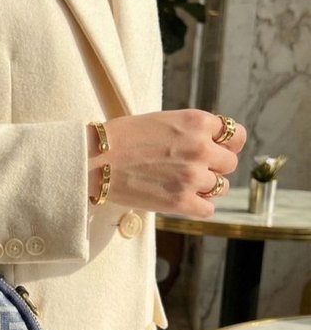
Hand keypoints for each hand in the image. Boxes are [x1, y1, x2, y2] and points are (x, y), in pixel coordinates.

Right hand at [87, 110, 247, 217]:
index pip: (235, 135)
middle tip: (191, 169)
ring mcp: (193, 176)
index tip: (215, 150)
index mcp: (197, 121)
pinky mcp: (181, 201)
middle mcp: (201, 147)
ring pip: (220, 187)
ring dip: (204, 188)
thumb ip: (191, 130)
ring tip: (180, 184)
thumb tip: (214, 145)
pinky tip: (181, 200)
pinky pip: (208, 209)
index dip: (225, 144)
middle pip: (229, 164)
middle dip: (214, 167)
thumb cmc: (121, 138)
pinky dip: (198, 207)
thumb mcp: (163, 120)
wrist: (95, 160)